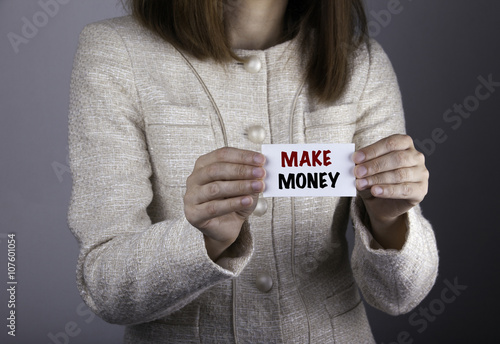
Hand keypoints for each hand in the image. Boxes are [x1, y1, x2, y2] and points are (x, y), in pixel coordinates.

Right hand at [184, 147, 265, 259]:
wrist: (226, 228)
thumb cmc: (233, 203)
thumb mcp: (245, 186)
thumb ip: (250, 176)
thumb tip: (260, 168)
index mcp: (204, 165)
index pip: (222, 154)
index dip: (242, 156)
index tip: (261, 159)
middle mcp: (194, 178)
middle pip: (216, 169)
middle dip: (241, 170)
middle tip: (261, 173)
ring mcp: (191, 196)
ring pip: (215, 188)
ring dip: (239, 186)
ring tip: (258, 187)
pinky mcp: (193, 214)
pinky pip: (214, 207)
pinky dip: (233, 203)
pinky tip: (247, 201)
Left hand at [352, 134, 428, 248]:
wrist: (383, 204)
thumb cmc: (376, 180)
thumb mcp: (368, 170)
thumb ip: (364, 164)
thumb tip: (355, 163)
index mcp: (404, 144)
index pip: (390, 143)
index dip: (373, 150)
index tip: (356, 158)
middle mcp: (416, 156)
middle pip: (397, 158)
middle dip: (374, 165)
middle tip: (357, 172)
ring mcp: (421, 173)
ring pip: (400, 174)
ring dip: (378, 179)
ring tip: (361, 183)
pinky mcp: (421, 190)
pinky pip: (404, 190)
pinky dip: (388, 190)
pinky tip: (375, 191)